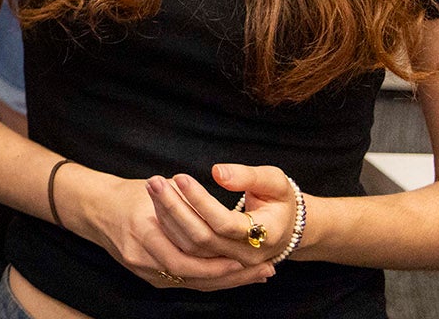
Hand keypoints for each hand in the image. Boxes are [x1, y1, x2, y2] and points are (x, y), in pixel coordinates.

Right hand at [63, 165, 271, 291]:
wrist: (95, 209)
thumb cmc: (131, 194)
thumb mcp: (159, 189)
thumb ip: (187, 203)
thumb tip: (224, 214)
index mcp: (143, 229)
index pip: (187, 257)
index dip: (219, 261)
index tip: (248, 256)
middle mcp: (142, 255)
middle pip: (194, 276)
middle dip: (233, 276)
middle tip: (264, 271)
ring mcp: (143, 270)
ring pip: (192, 283)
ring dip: (227, 281)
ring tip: (257, 275)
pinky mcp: (147, 276)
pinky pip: (184, 282)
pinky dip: (211, 280)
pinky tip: (232, 276)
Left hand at [142, 163, 300, 274]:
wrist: (285, 229)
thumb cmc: (278, 199)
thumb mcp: (274, 181)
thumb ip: (247, 176)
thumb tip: (217, 173)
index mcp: (266, 235)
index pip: (224, 223)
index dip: (200, 201)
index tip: (180, 177)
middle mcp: (247, 256)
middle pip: (202, 238)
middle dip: (175, 208)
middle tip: (155, 181)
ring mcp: (231, 264)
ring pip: (190, 248)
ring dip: (168, 217)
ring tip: (153, 188)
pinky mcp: (216, 264)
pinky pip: (187, 252)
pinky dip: (170, 229)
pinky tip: (158, 205)